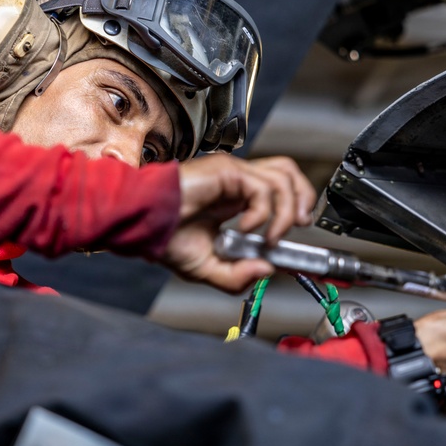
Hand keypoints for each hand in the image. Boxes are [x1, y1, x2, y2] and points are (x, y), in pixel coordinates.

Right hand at [161, 154, 316, 292]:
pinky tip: (245, 229)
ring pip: (282, 177)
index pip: (275, 188)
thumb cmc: (163, 237)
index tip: (291, 236)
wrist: (142, 224)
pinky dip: (262, 214)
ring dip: (285, 211)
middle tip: (299, 224)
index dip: (293, 207)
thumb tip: (267, 270)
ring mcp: (233, 173)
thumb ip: (236, 274)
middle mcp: (236, 181)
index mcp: (233, 198)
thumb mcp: (206, 267)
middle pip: (287, 172)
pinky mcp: (227, 171)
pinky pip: (262, 189)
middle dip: (303, 197)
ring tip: (270, 236)